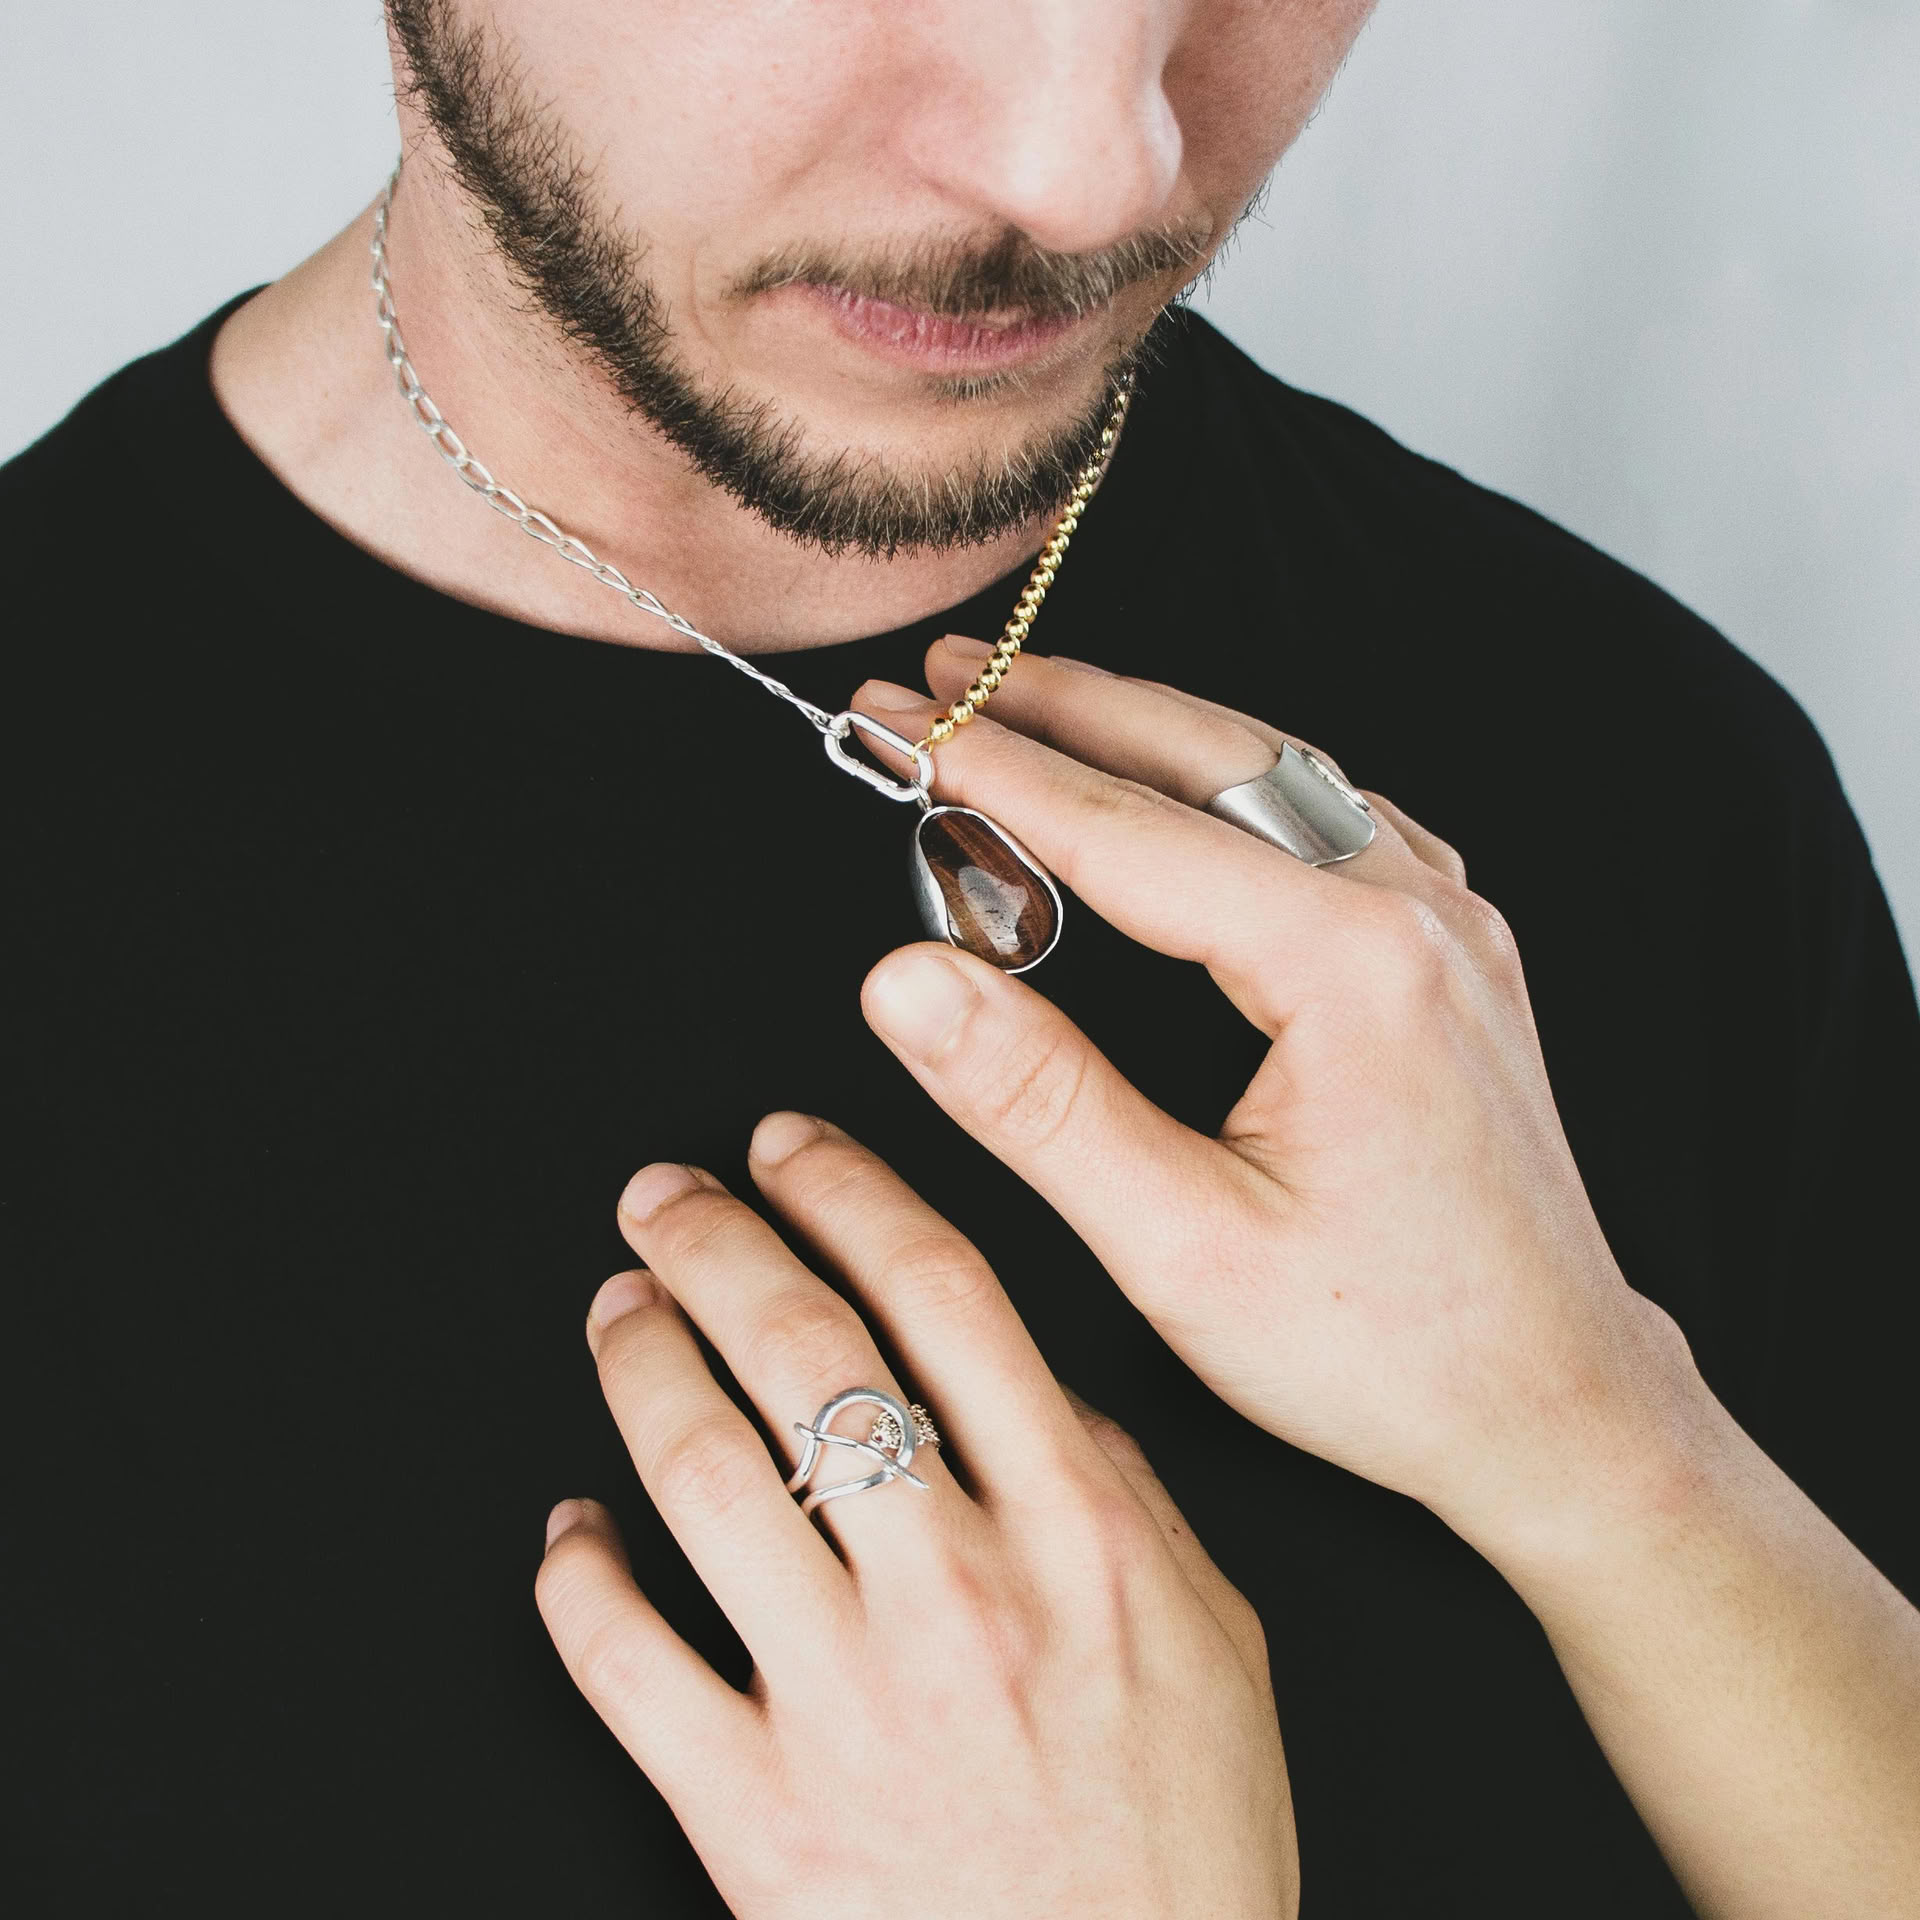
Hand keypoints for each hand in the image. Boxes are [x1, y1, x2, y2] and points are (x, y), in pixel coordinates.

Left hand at [536, 1118, 1296, 1919]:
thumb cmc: (1180, 1854)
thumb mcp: (1215, 1642)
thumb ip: (1128, 1493)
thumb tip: (1033, 1385)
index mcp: (1076, 1533)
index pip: (943, 1294)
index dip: (850, 1189)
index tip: (794, 1148)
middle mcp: (956, 1594)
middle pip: (802, 1347)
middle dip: (713, 1241)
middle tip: (664, 1198)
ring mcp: (846, 1702)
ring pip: (702, 1467)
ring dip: (636, 1361)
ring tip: (617, 1312)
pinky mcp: (755, 1813)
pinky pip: (622, 1657)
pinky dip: (574, 1570)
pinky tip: (573, 1525)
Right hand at [852, 643, 1710, 1567]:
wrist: (1557, 1408)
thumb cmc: (1388, 1353)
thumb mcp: (1183, 1248)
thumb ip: (1037, 1103)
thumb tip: (906, 982)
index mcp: (1349, 966)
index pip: (1125, 828)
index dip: (987, 765)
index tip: (886, 717)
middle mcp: (1414, 912)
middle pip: (1206, 755)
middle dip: (1060, 706)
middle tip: (940, 678)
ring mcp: (1448, 922)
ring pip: (1272, 771)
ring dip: (1142, 730)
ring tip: (1031, 707)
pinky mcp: (1452, 953)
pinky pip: (1327, 816)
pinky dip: (1226, 780)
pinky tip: (1180, 786)